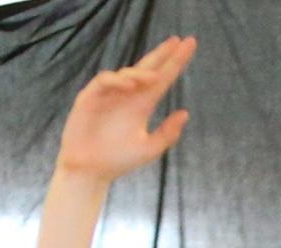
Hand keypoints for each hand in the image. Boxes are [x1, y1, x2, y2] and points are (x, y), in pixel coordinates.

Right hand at [57, 35, 196, 180]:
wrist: (90, 171)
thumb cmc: (118, 161)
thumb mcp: (149, 149)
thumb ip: (167, 133)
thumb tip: (185, 113)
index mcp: (142, 105)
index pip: (161, 79)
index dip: (175, 63)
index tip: (189, 46)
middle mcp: (127, 96)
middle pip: (147, 68)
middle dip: (162, 54)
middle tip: (178, 41)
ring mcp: (109, 94)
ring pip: (127, 74)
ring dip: (141, 73)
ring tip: (155, 77)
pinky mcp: (90, 97)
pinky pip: (105, 81)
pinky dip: (117, 81)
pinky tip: (131, 85)